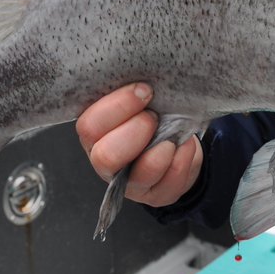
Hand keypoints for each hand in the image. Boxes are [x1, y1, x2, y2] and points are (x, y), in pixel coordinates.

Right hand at [75, 83, 203, 207]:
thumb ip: (134, 92)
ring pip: (137, 178)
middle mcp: (105, 160)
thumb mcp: (140, 98)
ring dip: (160, 154)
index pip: (90, 125)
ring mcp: (129, 183)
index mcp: (95, 131)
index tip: (144, 91)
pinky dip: (182, 162)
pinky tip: (185, 146)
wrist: (177, 138)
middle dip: (135, 132)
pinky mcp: (154, 196)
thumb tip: (145, 77)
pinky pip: (168, 186)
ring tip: (173, 138)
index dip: (117, 108)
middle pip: (105, 157)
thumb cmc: (153, 111)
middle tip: (154, 118)